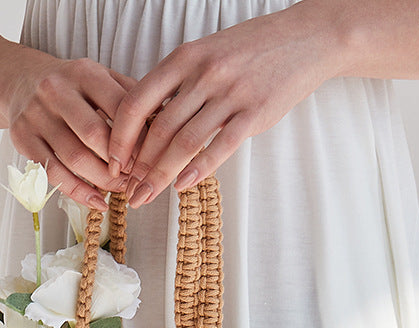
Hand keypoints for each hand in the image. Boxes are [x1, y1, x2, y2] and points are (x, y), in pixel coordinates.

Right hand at [1, 51, 138, 209]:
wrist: (20, 80)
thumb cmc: (72, 87)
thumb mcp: (101, 79)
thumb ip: (130, 97)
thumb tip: (166, 124)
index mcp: (84, 72)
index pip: (119, 107)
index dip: (139, 138)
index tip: (153, 158)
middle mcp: (57, 91)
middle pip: (95, 135)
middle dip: (121, 162)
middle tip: (137, 178)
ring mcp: (36, 116)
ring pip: (75, 158)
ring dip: (103, 180)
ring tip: (122, 189)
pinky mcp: (23, 139)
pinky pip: (54, 174)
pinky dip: (79, 193)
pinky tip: (98, 202)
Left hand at [107, 3, 344, 205]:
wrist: (305, 39)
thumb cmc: (250, 50)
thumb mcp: (206, 54)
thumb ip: (177, 84)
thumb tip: (146, 123)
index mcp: (184, 59)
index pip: (137, 102)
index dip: (120, 137)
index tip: (113, 162)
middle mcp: (203, 74)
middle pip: (158, 130)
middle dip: (137, 167)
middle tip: (127, 191)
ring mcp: (229, 94)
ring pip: (184, 142)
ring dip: (160, 176)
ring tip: (146, 196)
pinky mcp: (254, 113)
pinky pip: (219, 147)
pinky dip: (197, 170)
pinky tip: (182, 187)